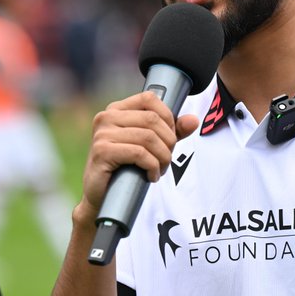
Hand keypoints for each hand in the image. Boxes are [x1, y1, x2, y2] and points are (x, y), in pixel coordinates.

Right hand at [76, 90, 198, 224]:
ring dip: (162, 157)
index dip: (168, 117)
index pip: (149, 98)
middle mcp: (106, 117)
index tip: (170, 138)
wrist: (101, 197)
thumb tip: (193, 121)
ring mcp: (102, 134)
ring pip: (148, 137)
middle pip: (152, 119)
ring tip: (160, 170)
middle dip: (168, 142)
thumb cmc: (125, 169)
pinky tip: (151, 176)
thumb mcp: (150, 146)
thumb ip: (171, 131)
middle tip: (166, 160)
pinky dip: (152, 166)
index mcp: (116, 110)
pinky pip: (138, 153)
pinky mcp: (102, 152)